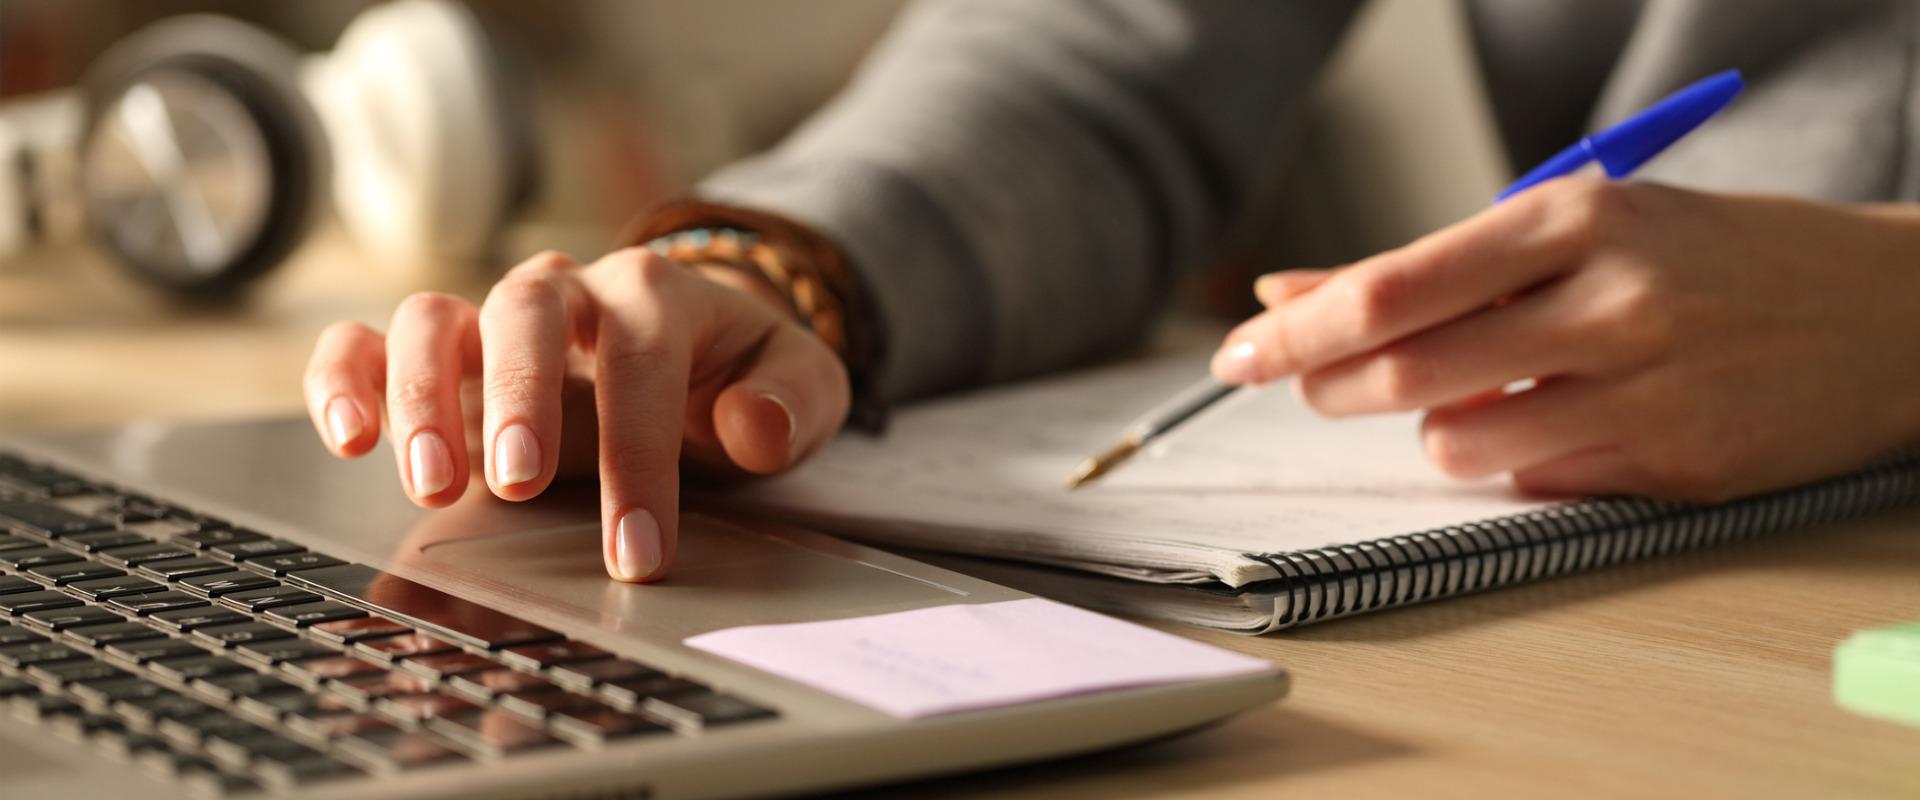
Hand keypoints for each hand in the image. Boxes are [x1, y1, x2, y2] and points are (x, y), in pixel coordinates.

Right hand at [303, 248, 850, 581]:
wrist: (698, 352)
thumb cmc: (741, 375)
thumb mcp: (799, 383)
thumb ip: (791, 400)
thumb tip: (750, 426)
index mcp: (656, 292)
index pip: (641, 356)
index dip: (639, 452)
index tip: (637, 547)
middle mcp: (566, 293)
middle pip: (525, 311)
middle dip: (519, 396)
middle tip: (520, 484)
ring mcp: (493, 321)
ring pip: (434, 317)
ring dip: (422, 394)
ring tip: (430, 481)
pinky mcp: (443, 356)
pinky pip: (369, 342)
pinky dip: (345, 377)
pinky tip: (349, 438)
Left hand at [1211, 178, 1919, 501]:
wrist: (1882, 311)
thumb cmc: (1707, 255)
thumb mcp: (1577, 223)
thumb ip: (1432, 265)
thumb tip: (1292, 292)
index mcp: (1574, 221)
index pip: (1393, 287)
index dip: (1297, 331)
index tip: (1237, 352)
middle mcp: (1609, 303)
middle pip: (1404, 373)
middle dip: (1330, 387)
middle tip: (1313, 384)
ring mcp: (1646, 392)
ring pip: (1456, 445)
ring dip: (1435, 431)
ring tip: (1475, 394)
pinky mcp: (1673, 468)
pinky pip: (1532, 482)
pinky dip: (1514, 460)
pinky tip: (1557, 423)